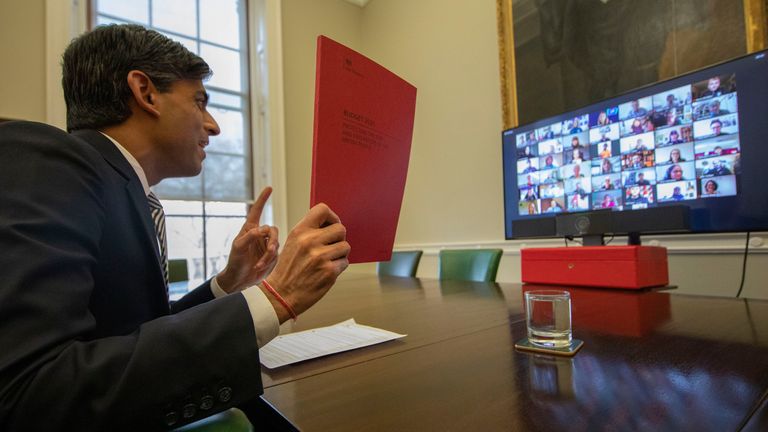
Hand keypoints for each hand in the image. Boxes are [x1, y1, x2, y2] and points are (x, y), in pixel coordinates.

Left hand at [216, 187, 279, 292]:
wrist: (240, 279)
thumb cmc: (235, 261)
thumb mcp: (238, 247)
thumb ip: (250, 236)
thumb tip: (263, 229)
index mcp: (250, 229)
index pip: (257, 211)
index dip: (263, 199)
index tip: (269, 188)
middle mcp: (260, 235)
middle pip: (273, 230)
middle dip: (272, 241)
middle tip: (270, 251)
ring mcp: (267, 245)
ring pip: (277, 243)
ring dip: (269, 254)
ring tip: (260, 264)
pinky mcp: (272, 256)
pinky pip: (277, 254)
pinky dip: (269, 261)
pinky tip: (261, 267)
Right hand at [262, 203, 349, 322]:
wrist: (281, 294)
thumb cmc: (289, 269)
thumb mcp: (293, 243)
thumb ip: (310, 231)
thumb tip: (332, 223)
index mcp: (300, 231)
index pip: (322, 209)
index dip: (332, 217)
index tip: (331, 225)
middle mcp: (310, 241)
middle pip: (340, 228)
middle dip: (339, 238)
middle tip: (330, 247)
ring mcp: (320, 256)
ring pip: (345, 246)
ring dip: (340, 254)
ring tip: (327, 260)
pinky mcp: (329, 271)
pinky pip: (344, 262)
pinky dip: (338, 267)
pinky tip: (326, 271)